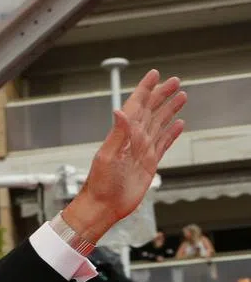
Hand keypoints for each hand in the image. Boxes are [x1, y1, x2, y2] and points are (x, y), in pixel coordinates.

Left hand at [63, 71, 185, 243]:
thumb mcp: (107, 156)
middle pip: (151, 111)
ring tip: (181, 96)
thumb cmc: (100, 184)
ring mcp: (142, 150)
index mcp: (123, 134)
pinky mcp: (149, 163)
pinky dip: (172, 133)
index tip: (154, 74)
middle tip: (174, 80)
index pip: (136, 105)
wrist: (103, 207)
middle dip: (162, 95)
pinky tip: (179, 124)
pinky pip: (164, 143)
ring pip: (159, 124)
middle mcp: (134, 139)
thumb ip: (117, 133)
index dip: (145, 89)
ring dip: (169, 110)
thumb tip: (119, 110)